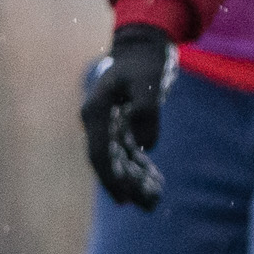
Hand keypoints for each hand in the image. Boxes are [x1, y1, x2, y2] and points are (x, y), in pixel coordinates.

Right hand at [80, 26, 175, 208]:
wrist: (144, 47)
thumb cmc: (145, 61)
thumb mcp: (149, 81)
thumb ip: (147, 110)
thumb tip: (146, 146)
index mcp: (96, 111)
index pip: (100, 152)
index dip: (111, 178)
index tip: (123, 199)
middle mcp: (99, 121)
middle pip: (109, 161)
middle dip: (127, 185)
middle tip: (148, 205)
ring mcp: (110, 124)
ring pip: (121, 160)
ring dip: (136, 180)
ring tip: (155, 200)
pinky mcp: (124, 125)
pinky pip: (130, 153)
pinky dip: (142, 168)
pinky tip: (156, 182)